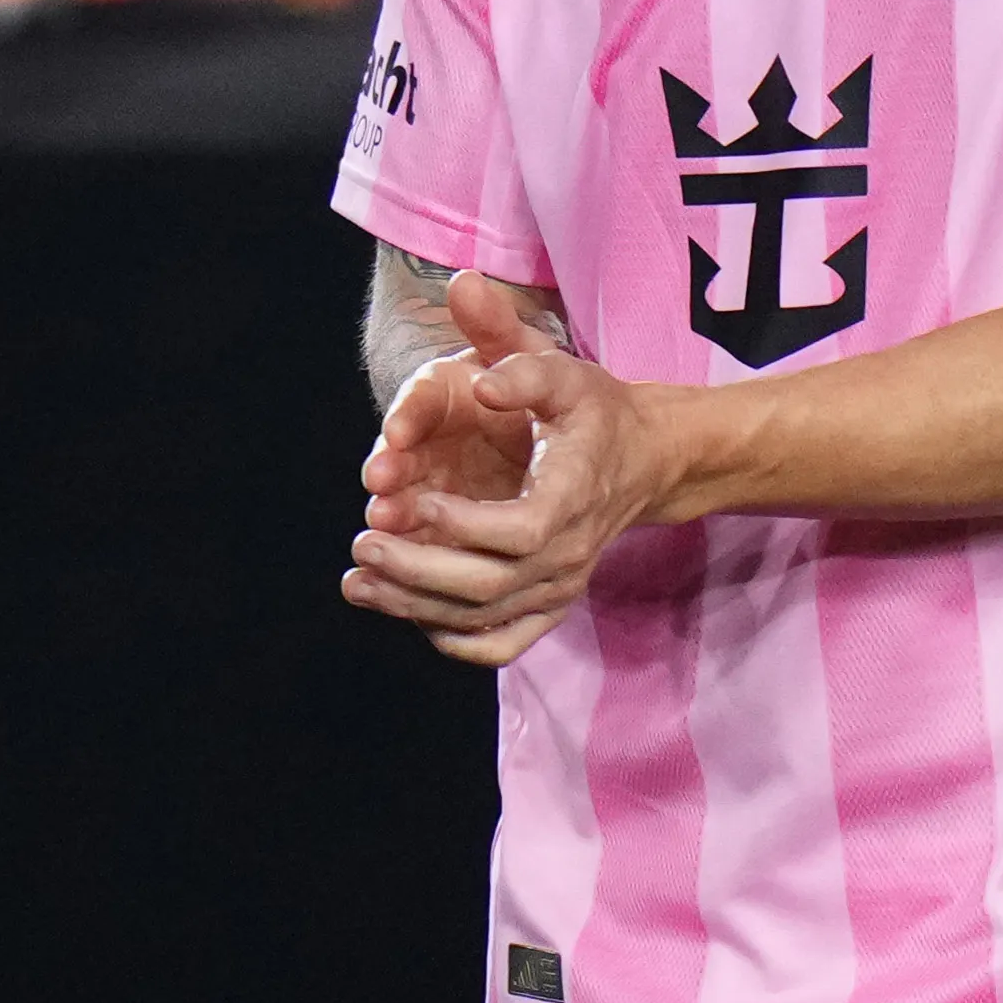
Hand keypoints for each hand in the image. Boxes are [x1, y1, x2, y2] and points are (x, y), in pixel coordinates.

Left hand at [343, 271, 682, 667]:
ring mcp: (561, 584)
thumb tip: (478, 382)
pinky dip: (456, 642)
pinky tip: (410, 619)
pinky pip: (504, 643)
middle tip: (361, 545)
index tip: (415, 500)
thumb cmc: (595, 409)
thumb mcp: (563, 368)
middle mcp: (570, 551)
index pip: (520, 529)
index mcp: (575, 493)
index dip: (464, 526)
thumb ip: (518, 359)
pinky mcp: (552, 603)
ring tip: (358, 583)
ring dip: (415, 607)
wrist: (644, 459)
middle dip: (417, 570)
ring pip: (486, 617)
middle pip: (490, 584)